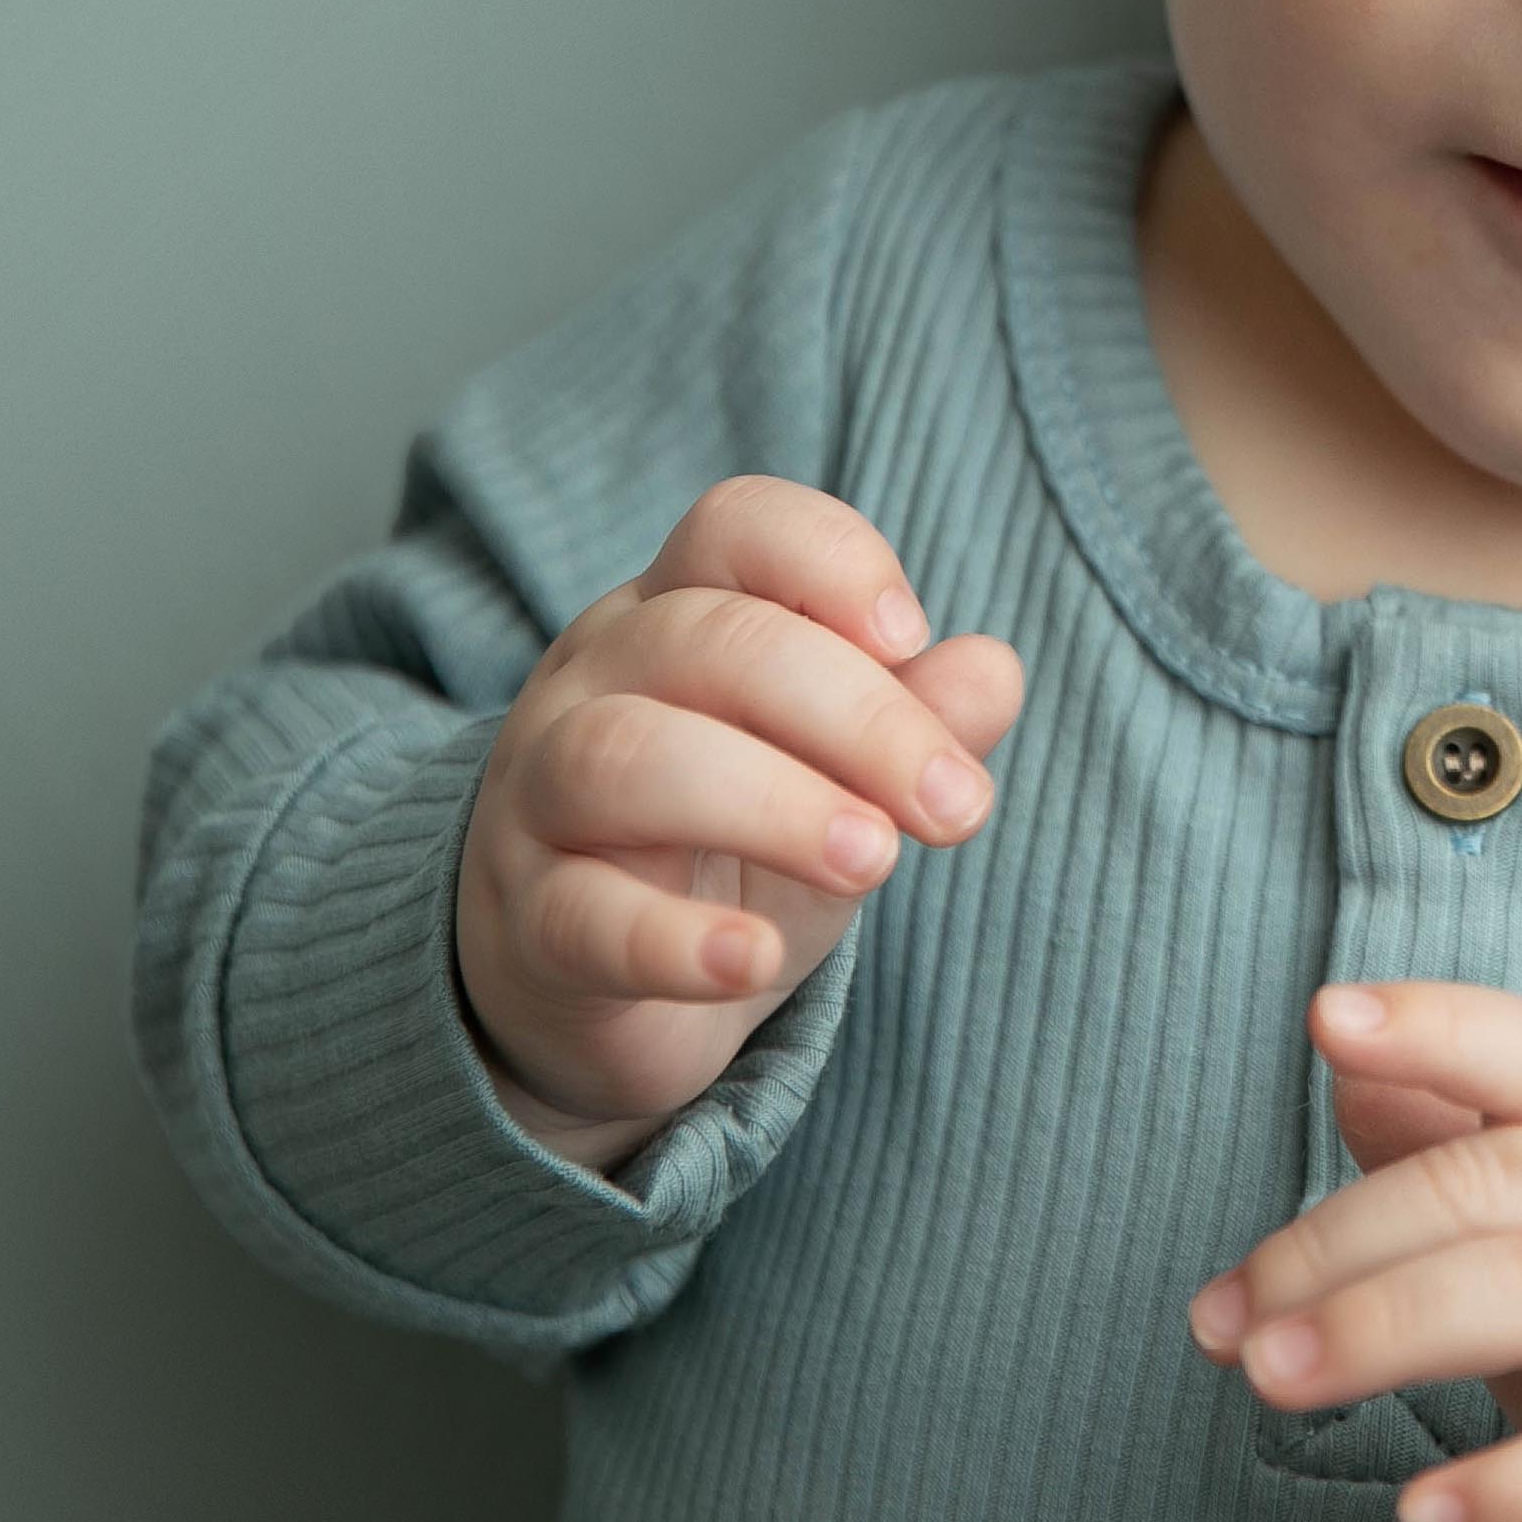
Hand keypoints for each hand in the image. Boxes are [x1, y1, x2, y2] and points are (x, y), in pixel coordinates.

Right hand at [453, 475, 1023, 1170]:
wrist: (604, 994)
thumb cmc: (733, 847)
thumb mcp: (842, 776)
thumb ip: (917, 718)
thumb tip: (994, 669)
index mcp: (672, 613)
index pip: (734, 527)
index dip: (830, 561)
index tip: (913, 638)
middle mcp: (593, 681)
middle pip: (707, 642)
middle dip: (856, 715)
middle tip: (956, 807)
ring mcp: (539, 800)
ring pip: (628, 756)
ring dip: (772, 803)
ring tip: (876, 862)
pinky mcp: (527, 926)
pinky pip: (584, 916)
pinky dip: (676, 941)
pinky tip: (758, 960)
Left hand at [1189, 982, 1521, 1521]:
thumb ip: (1473, 1141)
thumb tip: (1353, 1058)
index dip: (1440, 1022)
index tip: (1328, 1016)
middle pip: (1499, 1179)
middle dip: (1341, 1240)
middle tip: (1225, 1317)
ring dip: (1386, 1327)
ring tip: (1273, 1378)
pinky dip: (1513, 1487)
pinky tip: (1424, 1511)